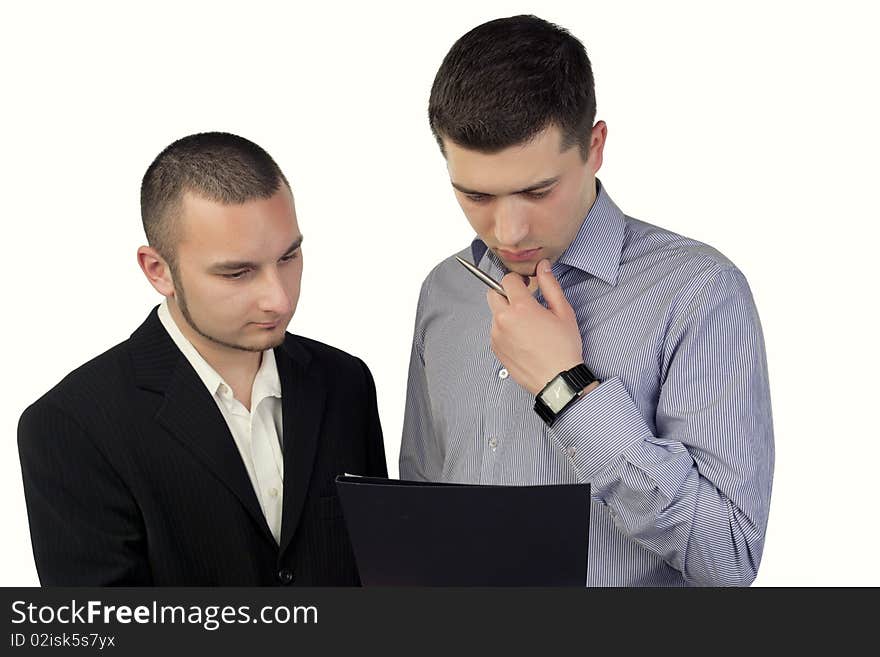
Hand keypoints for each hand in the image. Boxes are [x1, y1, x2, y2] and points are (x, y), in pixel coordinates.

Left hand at [486, 259, 584, 394]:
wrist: (557, 379)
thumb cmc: (563, 348)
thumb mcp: (563, 312)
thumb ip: (550, 285)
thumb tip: (543, 267)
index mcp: (521, 307)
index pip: (508, 280)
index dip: (518, 279)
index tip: (526, 284)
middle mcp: (504, 320)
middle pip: (493, 293)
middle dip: (506, 293)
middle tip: (523, 301)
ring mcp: (497, 335)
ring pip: (494, 313)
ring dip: (506, 312)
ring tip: (527, 325)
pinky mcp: (495, 348)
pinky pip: (495, 331)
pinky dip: (505, 329)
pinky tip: (522, 338)